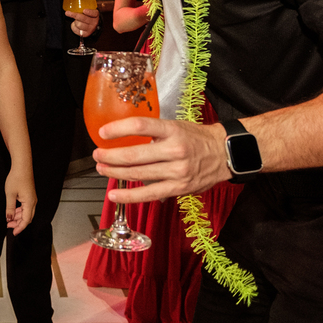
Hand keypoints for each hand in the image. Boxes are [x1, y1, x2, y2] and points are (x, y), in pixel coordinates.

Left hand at [4, 164, 36, 234]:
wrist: (22, 166)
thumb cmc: (16, 178)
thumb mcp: (10, 194)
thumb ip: (10, 208)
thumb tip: (9, 219)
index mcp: (30, 203)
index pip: (26, 220)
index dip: (19, 228)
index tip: (13, 233)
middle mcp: (33, 202)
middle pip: (27, 218)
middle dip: (18, 224)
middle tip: (8, 226)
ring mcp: (32, 199)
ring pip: (26, 213)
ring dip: (18, 217)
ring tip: (9, 219)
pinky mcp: (29, 196)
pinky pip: (26, 207)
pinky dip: (20, 211)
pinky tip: (13, 211)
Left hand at [67, 7, 98, 37]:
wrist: (91, 26)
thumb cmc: (88, 17)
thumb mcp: (88, 11)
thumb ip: (82, 9)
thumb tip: (72, 8)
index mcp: (96, 15)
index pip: (94, 13)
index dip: (89, 12)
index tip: (84, 10)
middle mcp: (94, 22)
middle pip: (83, 18)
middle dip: (74, 15)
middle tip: (68, 13)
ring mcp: (90, 29)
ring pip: (78, 24)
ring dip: (75, 21)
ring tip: (76, 20)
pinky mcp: (85, 34)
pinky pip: (75, 29)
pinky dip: (73, 26)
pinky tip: (75, 24)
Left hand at [92, 118, 231, 202]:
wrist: (225, 153)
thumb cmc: (196, 138)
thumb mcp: (176, 126)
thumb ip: (153, 133)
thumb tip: (125, 138)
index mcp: (172, 130)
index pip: (141, 126)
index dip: (118, 129)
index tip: (102, 132)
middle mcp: (174, 150)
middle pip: (134, 155)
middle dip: (110, 156)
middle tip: (97, 154)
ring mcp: (177, 171)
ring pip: (138, 174)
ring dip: (115, 172)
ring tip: (102, 169)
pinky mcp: (179, 188)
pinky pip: (149, 194)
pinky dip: (129, 196)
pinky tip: (114, 194)